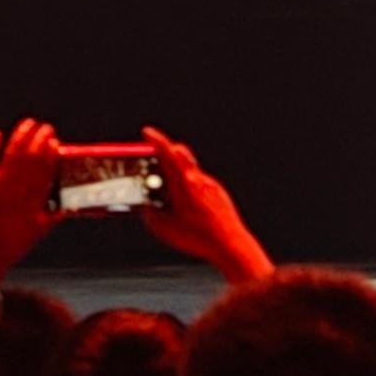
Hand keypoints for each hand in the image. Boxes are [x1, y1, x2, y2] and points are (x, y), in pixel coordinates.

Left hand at [0, 121, 62, 284]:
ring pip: (14, 150)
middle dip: (41, 137)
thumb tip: (72, 204)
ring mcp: (0, 183)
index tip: (55, 141)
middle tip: (46, 128)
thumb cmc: (15, 243)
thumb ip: (57, 213)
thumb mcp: (41, 229)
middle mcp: (19, 186)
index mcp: (35, 196)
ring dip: (22, 134)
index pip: (47, 165)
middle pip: (33, 153)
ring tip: (29, 123)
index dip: (52, 150)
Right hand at [137, 130, 270, 289]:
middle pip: (181, 154)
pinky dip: (189, 186)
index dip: (155, 140)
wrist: (229, 243)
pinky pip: (201, 182)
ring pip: (190, 169)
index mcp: (184, 183)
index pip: (167, 152)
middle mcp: (198, 179)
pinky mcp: (218, 193)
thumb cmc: (199, 237)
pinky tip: (186, 204)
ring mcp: (210, 185)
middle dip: (166, 152)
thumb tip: (145, 209)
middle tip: (154, 157)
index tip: (147, 132)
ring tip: (167, 191)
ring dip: (177, 173)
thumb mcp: (164, 229)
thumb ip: (150, 215)